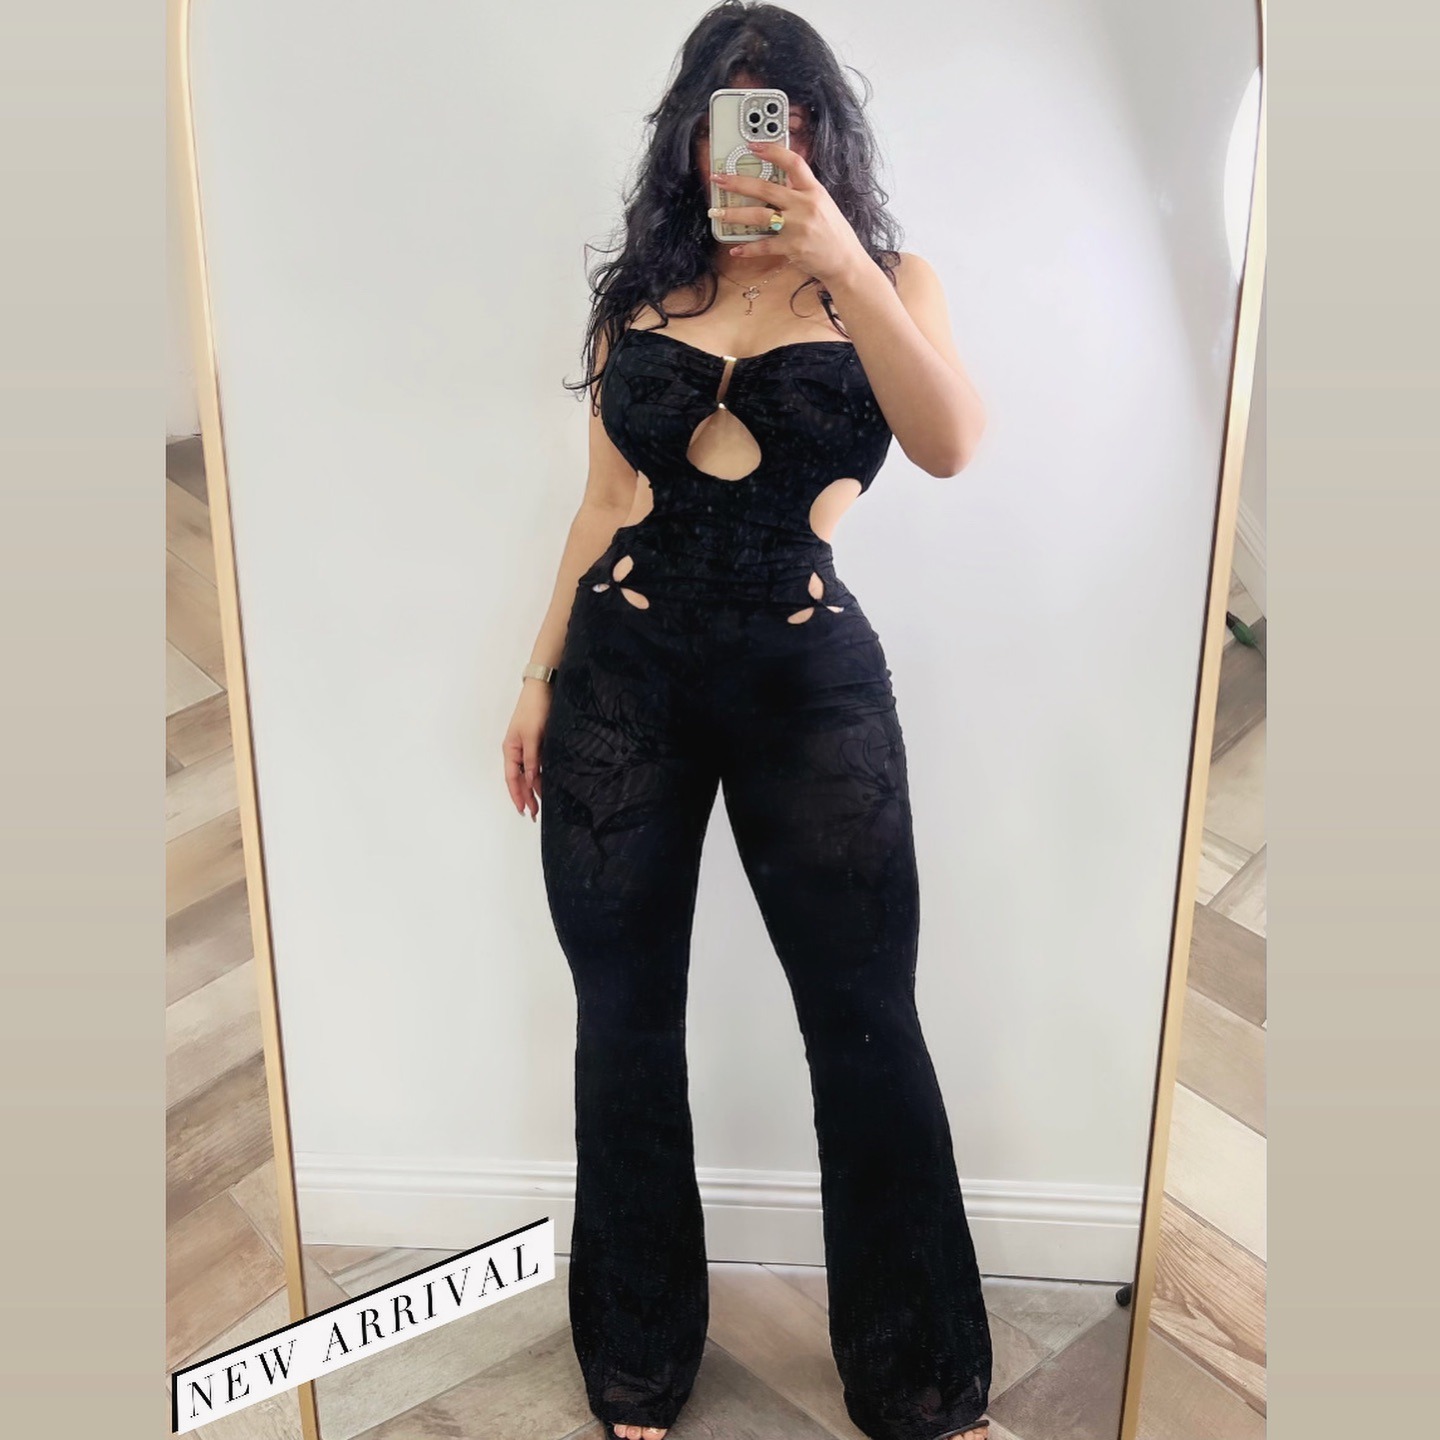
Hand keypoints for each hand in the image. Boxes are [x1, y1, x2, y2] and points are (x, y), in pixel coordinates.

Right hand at [503, 680, 551, 820]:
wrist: (543, 688)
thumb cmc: (534, 709)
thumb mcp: (533, 736)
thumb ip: (532, 759)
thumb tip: (531, 780)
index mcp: (511, 749)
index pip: (512, 779)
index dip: (517, 795)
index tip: (524, 810)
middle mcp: (517, 750)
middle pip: (519, 779)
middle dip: (525, 796)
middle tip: (533, 813)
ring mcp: (526, 746)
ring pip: (528, 773)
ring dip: (532, 788)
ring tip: (539, 804)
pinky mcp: (537, 742)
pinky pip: (536, 764)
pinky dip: (539, 776)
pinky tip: (544, 784)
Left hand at [709, 138, 868, 286]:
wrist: (845, 262)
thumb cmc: (833, 233)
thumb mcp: (823, 205)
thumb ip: (802, 192)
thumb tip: (781, 181)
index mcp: (814, 191)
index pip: (793, 162)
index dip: (772, 151)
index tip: (752, 146)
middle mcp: (804, 206)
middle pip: (765, 188)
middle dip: (738, 182)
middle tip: (719, 179)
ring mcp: (797, 227)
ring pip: (758, 216)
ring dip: (734, 213)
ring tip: (716, 212)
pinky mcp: (792, 248)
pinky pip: (763, 246)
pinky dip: (748, 249)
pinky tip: (735, 249)